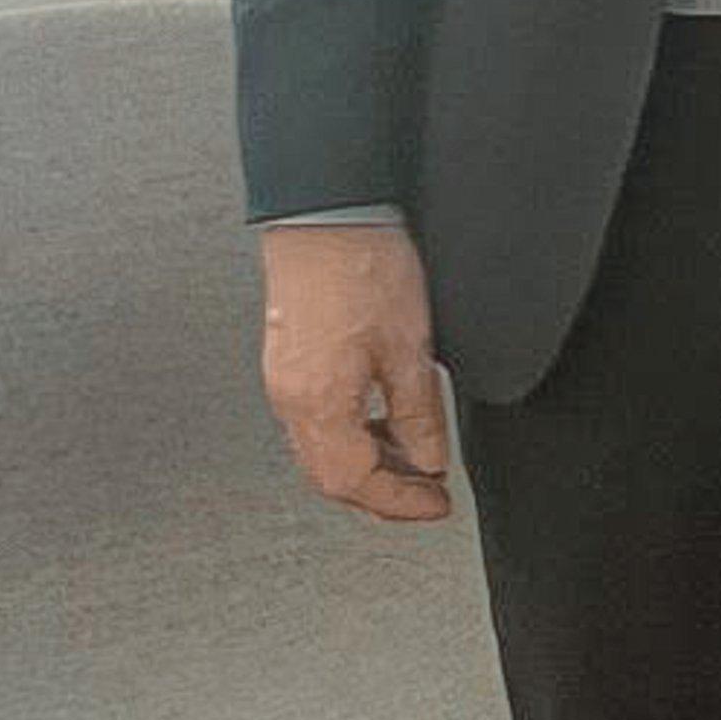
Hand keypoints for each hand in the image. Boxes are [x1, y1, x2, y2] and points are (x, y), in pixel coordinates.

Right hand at [259, 222, 451, 522]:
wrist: (325, 215)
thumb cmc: (362, 267)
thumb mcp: (411, 348)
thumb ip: (419, 414)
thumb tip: (430, 460)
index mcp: (318, 403)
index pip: (355, 482)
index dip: (400, 503)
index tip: (435, 504)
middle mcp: (291, 399)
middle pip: (331, 477)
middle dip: (382, 493)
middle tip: (426, 493)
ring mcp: (284, 381)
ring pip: (322, 452)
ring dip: (368, 465)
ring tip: (415, 458)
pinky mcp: (287, 362)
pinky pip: (315, 422)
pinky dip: (352, 436)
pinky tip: (384, 422)